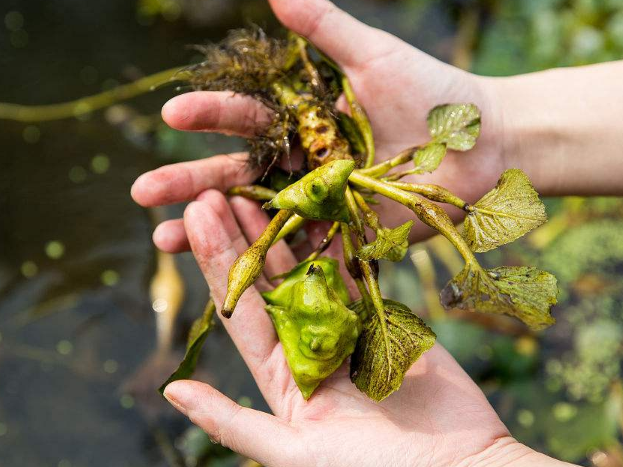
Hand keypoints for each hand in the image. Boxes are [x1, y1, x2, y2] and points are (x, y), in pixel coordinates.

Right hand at [131, 0, 507, 251]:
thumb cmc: (434, 95)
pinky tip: (220, 276)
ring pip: (252, 217)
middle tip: (142, 193)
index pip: (244, 117)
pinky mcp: (340, 238)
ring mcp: (317, 204)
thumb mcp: (374, 57)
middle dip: (187, 182)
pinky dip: (260, 265)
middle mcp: (301, 162)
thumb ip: (325, 29)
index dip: (208, 116)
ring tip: (159, 242)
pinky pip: (295, 254)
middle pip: (234, 173)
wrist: (486, 146)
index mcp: (302, 119)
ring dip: (207, 230)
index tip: (172, 115)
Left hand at [162, 189, 518, 466]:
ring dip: (282, 229)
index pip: (239, 309)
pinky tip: (317, 205)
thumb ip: (230, 423)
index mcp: (280, 375)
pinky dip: (337, 240)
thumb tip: (171, 391)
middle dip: (239, 236)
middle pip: (265, 281)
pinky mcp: (383, 317)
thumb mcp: (292, 455)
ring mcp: (345, 328)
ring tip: (256, 187)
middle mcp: (306, 346)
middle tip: (213, 189)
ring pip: (307, 268)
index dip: (215, 262)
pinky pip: (356, 271)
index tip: (195, 218)